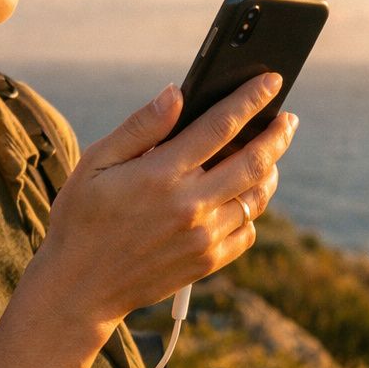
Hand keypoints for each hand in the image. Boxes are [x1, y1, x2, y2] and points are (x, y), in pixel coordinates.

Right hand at [30, 73, 298, 330]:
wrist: (80, 287)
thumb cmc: (82, 217)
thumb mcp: (96, 162)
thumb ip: (141, 127)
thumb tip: (177, 93)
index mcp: (161, 174)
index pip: (221, 126)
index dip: (251, 99)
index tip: (272, 80)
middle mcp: (189, 205)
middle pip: (254, 161)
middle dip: (278, 134)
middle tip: (288, 119)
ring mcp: (203, 236)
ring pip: (257, 197)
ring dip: (270, 171)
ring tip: (270, 155)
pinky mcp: (207, 261)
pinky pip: (247, 230)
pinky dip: (252, 209)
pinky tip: (242, 197)